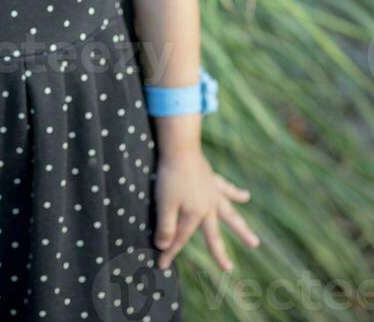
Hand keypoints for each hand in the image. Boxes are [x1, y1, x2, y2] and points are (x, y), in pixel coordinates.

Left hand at [153, 147, 260, 271]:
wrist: (181, 148)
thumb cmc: (171, 176)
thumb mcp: (164, 204)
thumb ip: (165, 227)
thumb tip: (164, 247)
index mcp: (195, 215)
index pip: (180, 238)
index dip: (170, 252)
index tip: (161, 265)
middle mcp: (208, 207)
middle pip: (213, 234)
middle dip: (218, 252)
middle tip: (228, 269)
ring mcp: (213, 193)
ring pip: (229, 215)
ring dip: (241, 229)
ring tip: (254, 242)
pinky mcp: (212, 179)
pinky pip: (226, 188)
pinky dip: (236, 192)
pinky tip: (246, 196)